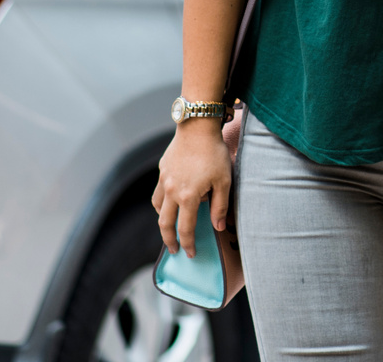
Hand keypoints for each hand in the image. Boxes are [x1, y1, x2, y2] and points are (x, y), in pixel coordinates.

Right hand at [151, 121, 231, 257]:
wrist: (197, 128)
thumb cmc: (214, 154)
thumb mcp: (224, 181)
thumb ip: (220, 206)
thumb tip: (218, 227)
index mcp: (188, 197)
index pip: (185, 228)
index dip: (188, 244)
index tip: (191, 254)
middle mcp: (171, 191)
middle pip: (165, 223)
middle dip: (169, 240)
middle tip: (174, 250)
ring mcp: (164, 181)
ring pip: (158, 208)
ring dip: (163, 221)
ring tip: (170, 227)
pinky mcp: (162, 171)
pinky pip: (158, 193)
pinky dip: (161, 203)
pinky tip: (168, 203)